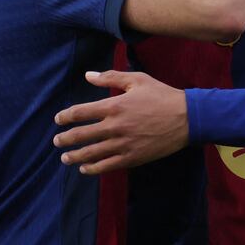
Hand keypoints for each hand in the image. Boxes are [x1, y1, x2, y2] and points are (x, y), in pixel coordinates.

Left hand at [52, 71, 188, 173]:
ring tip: (64, 158)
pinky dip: (93, 168)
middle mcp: (115, 126)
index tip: (58, 120)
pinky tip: (84, 169)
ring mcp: (123, 144)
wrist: (188, 118)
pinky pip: (107, 165)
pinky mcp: (133, 157)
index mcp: (114, 106)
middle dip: (65, 139)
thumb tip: (87, 75)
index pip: (80, 112)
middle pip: (81, 135)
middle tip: (57, 141)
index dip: (65, 117)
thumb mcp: (137, 80)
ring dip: (75, 156)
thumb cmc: (162, 96)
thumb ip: (110, 77)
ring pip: (91, 153)